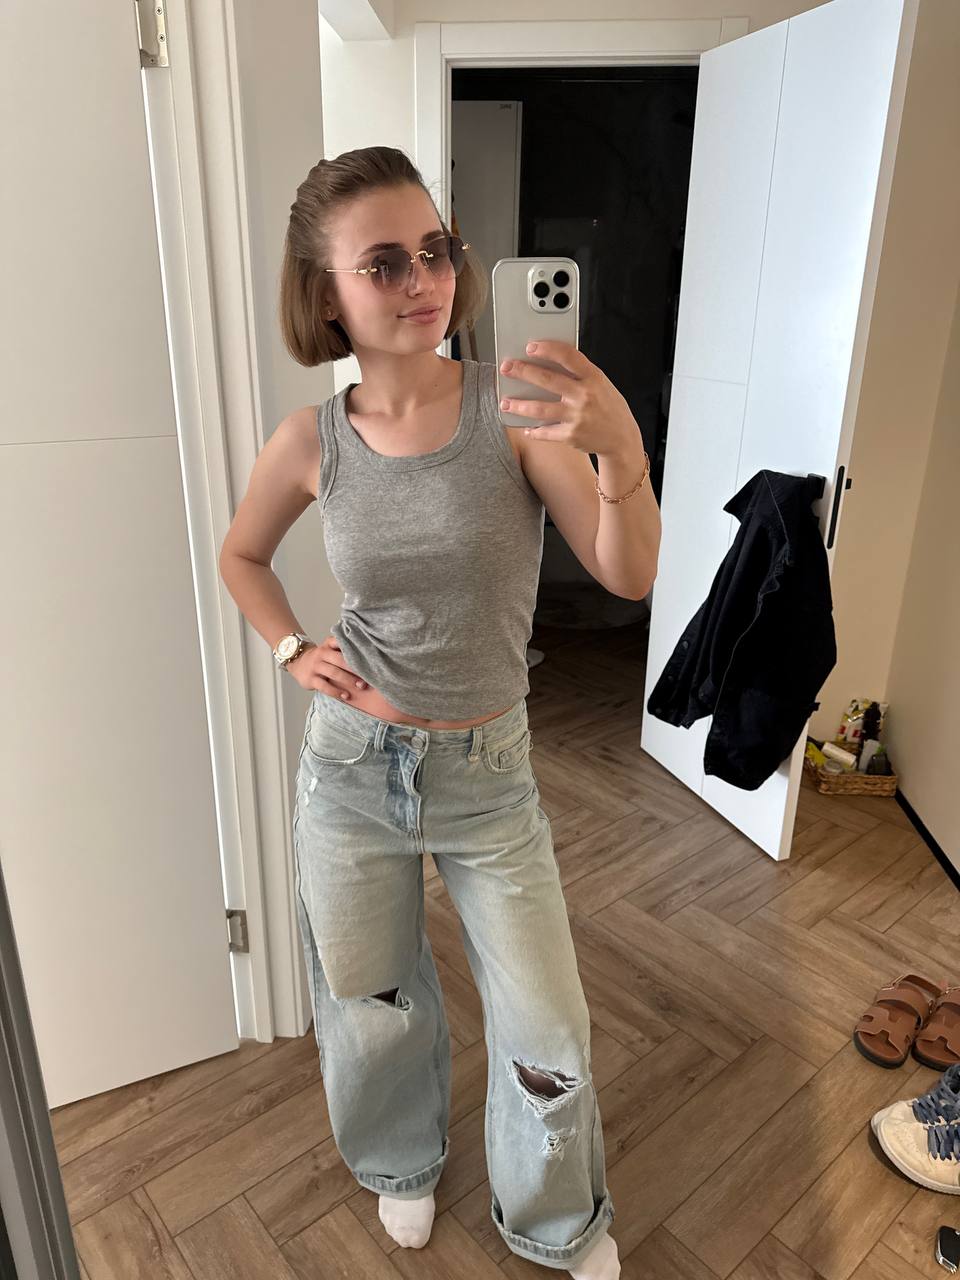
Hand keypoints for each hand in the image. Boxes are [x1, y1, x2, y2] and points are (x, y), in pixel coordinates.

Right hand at [287, 633, 367, 699]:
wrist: (298, 662)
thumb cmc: (322, 657)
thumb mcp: (329, 647)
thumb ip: (343, 647)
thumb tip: (369, 653)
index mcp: (328, 644)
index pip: (341, 642)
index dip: (355, 648)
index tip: (369, 656)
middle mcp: (322, 653)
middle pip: (341, 660)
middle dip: (356, 668)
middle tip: (369, 675)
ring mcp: (316, 666)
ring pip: (334, 673)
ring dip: (349, 680)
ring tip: (361, 686)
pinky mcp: (311, 679)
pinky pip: (325, 686)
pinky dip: (336, 692)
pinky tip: (346, 695)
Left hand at [499, 340, 638, 456]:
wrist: (622, 439)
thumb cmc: (608, 406)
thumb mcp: (601, 384)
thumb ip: (580, 374)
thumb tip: (550, 360)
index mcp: (593, 378)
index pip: (568, 357)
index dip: (547, 349)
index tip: (530, 346)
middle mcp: (584, 396)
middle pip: (547, 380)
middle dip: (522, 372)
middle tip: (506, 368)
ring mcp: (576, 417)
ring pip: (539, 408)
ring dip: (518, 405)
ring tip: (505, 403)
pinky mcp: (570, 436)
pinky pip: (545, 432)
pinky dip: (534, 431)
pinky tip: (526, 428)